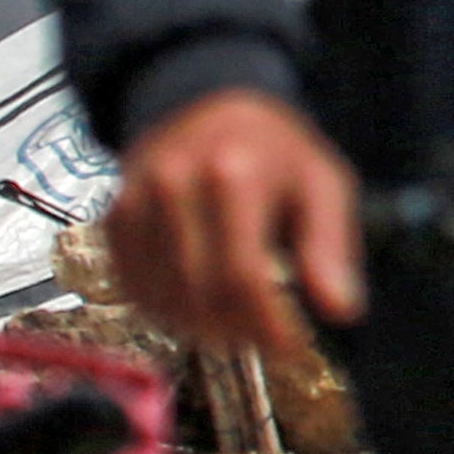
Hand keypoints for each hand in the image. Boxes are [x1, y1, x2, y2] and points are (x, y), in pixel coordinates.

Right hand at [107, 86, 366, 350]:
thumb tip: (340, 310)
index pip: (243, 277)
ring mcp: (135, 200)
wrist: (207, 102)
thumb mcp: (322, 185)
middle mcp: (173, 184)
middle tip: (265, 339)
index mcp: (232, 174)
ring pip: (165, 300)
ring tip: (236, 324)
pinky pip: (135, 288)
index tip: (292, 350)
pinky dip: (167, 311)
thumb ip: (330, 247)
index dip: (267, 326)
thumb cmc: (274, 152)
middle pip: (201, 295)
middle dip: (238, 333)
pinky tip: (198, 306)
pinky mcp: (113, 217)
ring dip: (202, 328)